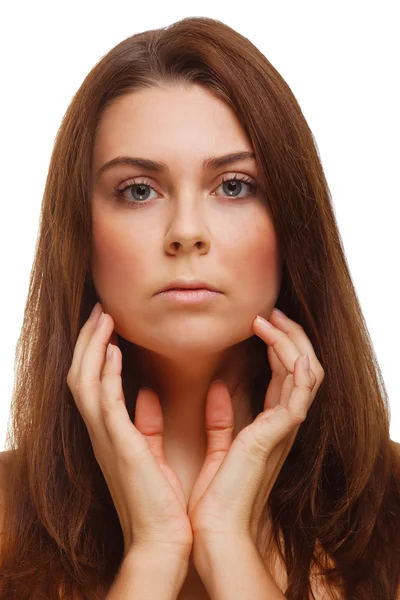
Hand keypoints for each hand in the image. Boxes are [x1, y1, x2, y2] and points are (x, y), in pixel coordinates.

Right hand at [67, 302, 192, 561]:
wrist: (161, 540)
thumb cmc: (159, 500)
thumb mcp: (150, 453)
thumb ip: (147, 422)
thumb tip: (148, 394)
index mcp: (108, 433)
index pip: (93, 382)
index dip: (96, 351)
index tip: (109, 326)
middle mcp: (99, 432)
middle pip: (81, 374)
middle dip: (90, 339)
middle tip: (102, 309)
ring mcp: (105, 438)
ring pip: (85, 381)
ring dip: (93, 346)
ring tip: (105, 317)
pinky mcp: (119, 445)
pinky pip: (104, 401)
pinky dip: (105, 373)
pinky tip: (113, 350)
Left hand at [186, 307, 324, 552]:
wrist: (214, 530)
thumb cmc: (215, 496)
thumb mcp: (218, 447)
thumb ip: (220, 419)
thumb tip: (216, 388)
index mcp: (270, 426)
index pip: (285, 375)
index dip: (277, 345)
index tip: (259, 321)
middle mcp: (284, 424)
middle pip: (302, 368)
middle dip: (290, 335)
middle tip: (270, 310)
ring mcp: (286, 428)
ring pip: (307, 372)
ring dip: (291, 341)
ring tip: (268, 318)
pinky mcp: (279, 433)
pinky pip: (301, 390)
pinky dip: (297, 363)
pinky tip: (282, 342)